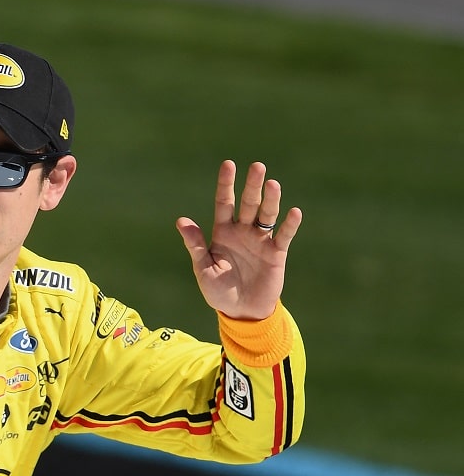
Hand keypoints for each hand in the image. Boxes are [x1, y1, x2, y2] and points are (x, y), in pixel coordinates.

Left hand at [175, 160, 300, 320]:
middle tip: (257, 166)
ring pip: (266, 215)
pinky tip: (294, 212)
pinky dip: (289, 225)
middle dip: (252, 186)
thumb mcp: (203, 268)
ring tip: (273, 184)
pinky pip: (283, 236)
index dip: (226, 184)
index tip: (228, 164)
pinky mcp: (276, 253)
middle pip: (248, 204)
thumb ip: (196, 245)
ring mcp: (260, 241)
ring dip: (271, 200)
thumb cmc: (218, 291)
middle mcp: (243, 232)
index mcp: (222, 232)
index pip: (224, 203)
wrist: (240, 311)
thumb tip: (181, 221)